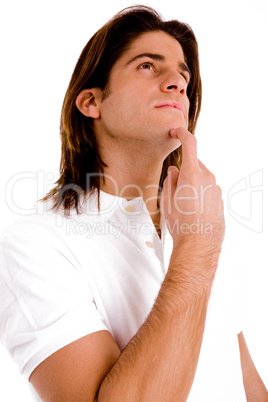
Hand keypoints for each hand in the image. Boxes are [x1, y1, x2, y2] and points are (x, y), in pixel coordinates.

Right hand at [161, 127, 224, 252]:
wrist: (199, 242)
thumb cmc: (181, 223)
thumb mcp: (167, 200)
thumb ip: (170, 181)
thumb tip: (174, 172)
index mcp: (192, 174)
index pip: (190, 144)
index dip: (182, 134)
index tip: (177, 131)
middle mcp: (207, 177)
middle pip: (194, 164)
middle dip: (185, 170)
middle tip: (175, 186)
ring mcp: (216, 188)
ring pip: (202, 178)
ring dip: (193, 183)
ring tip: (184, 203)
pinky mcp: (220, 199)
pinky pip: (208, 189)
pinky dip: (200, 193)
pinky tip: (194, 209)